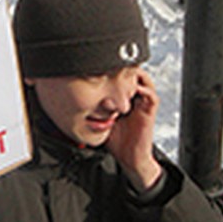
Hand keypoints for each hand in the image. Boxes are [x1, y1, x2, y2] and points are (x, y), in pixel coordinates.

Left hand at [105, 68, 163, 192]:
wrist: (130, 158)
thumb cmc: (116, 141)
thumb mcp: (100, 119)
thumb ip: (93, 108)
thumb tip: (71, 101)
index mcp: (124, 99)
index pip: (120, 76)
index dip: (112, 69)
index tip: (98, 66)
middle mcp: (135, 98)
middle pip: (132, 73)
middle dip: (122, 66)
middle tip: (110, 63)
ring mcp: (144, 104)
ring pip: (144, 80)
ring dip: (133, 75)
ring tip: (121, 73)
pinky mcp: (150, 112)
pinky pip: (151, 95)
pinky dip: (143, 89)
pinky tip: (131, 90)